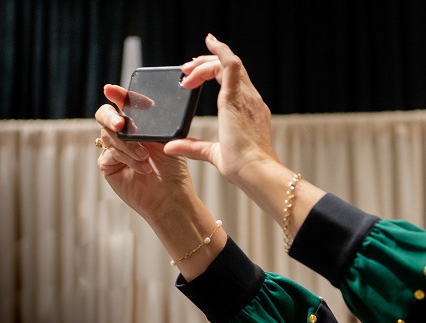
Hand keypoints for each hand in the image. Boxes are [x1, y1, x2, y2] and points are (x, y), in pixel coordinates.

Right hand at [94, 84, 198, 221]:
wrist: (171, 195)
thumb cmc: (173, 168)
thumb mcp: (164, 139)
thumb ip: (150, 121)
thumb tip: (138, 102)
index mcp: (138, 124)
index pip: (122, 104)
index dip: (116, 95)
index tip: (111, 90)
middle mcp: (124, 135)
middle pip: (105, 116)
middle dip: (111, 117)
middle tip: (120, 124)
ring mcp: (114, 149)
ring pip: (108, 135)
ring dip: (127, 145)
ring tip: (145, 158)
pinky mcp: (108, 165)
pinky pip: (108, 153)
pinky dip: (126, 158)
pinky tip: (142, 167)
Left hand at [166, 33, 279, 186]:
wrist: (254, 171)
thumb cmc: (242, 167)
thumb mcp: (212, 152)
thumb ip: (192, 146)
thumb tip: (171, 147)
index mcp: (248, 111)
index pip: (234, 81)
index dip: (215, 72)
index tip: (195, 76)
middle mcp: (250, 100)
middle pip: (231, 68)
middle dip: (207, 63)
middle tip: (186, 69)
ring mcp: (246, 97)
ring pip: (228, 63)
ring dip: (206, 61)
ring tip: (187, 68)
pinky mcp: (236, 97)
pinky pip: (230, 65)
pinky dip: (219, 52)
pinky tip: (205, 48)